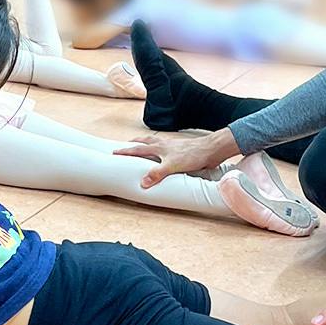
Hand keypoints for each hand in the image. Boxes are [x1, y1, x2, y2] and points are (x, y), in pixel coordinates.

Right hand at [114, 128, 237, 187]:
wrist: (210, 150)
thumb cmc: (192, 155)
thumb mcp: (171, 166)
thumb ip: (156, 174)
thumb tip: (143, 182)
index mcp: (158, 147)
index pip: (138, 149)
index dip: (125, 151)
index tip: (114, 152)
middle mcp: (164, 144)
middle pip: (146, 141)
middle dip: (135, 143)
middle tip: (127, 144)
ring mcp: (172, 146)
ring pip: (156, 143)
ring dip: (148, 144)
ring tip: (144, 147)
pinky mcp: (181, 150)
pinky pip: (166, 148)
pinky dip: (161, 149)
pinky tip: (164, 155)